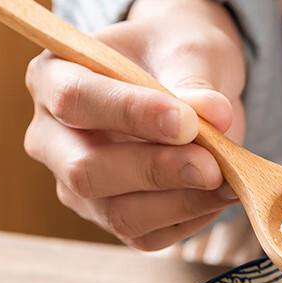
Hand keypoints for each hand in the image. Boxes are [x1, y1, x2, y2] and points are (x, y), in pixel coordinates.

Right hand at [24, 0, 245, 249]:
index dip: (130, 114)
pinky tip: (220, 194)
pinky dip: (189, 219)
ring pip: (118, 213)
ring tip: (228, 179)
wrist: (186, 78)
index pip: (75, 101)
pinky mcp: (111, 217)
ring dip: (180, 202)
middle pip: (85, 171)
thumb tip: (214, 114)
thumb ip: (194, 79)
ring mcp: (78, 186)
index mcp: (53, 77)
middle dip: (155, 170)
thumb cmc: (174, 52)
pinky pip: (146, 235)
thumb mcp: (188, 48)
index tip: (187, 121)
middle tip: (212, 164)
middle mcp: (53, 139)